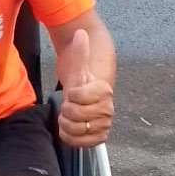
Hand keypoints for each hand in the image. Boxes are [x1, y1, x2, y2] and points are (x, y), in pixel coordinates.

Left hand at [58, 28, 114, 146]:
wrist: (87, 99)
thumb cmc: (82, 82)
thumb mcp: (79, 66)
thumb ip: (80, 50)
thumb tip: (80, 32)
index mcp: (104, 90)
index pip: (77, 95)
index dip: (70, 94)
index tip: (72, 92)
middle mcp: (108, 109)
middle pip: (75, 113)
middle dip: (66, 109)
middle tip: (69, 105)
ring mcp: (104, 125)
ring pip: (76, 128)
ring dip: (67, 122)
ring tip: (70, 116)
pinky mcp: (99, 138)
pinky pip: (78, 142)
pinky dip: (69, 136)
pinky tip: (70, 127)